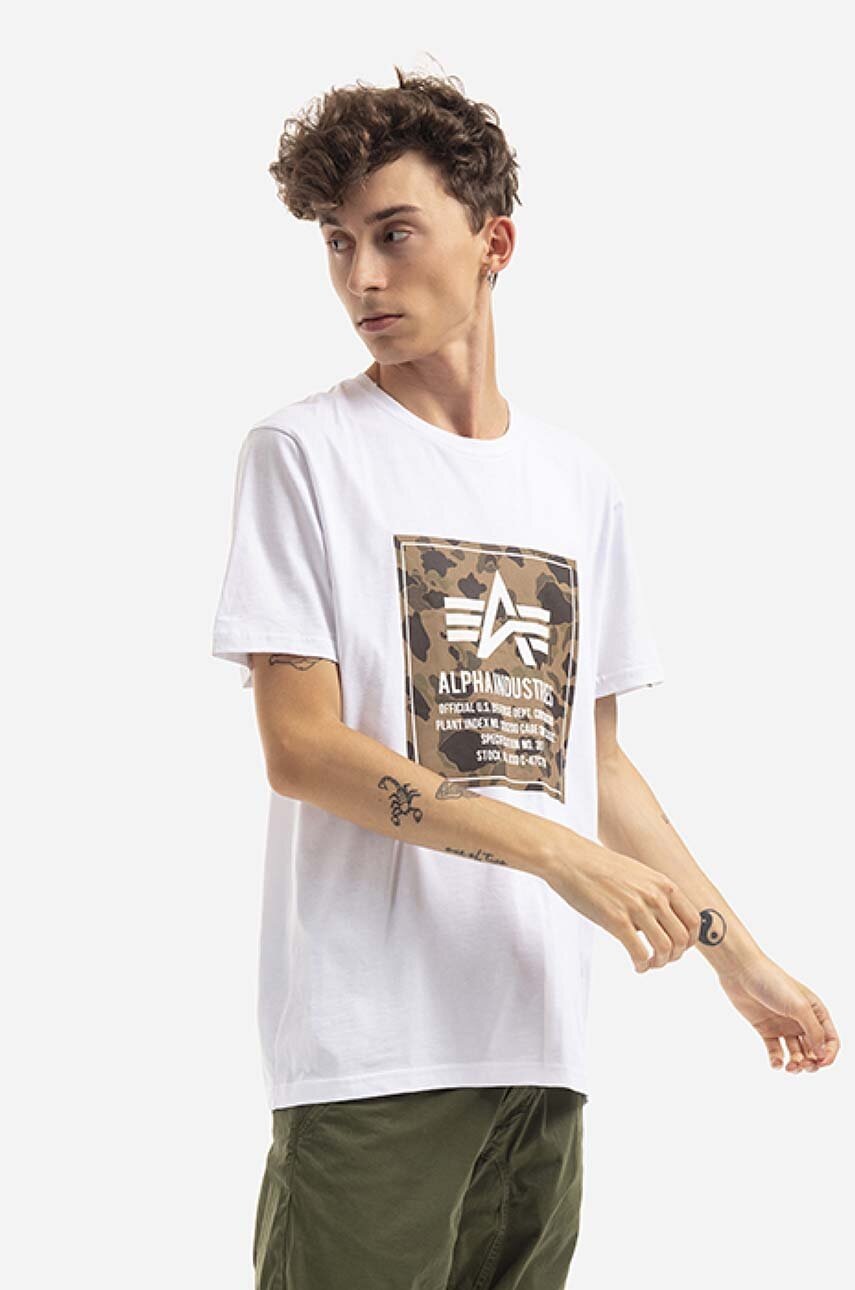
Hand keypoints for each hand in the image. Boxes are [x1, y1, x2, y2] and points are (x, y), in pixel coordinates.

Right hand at [547, 843, 700, 973]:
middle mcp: (654, 896)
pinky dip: (642, 965)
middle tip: (661, 959)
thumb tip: (658, 918)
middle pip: (683, 939)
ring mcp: (636, 908)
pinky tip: (636, 965)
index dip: (690, 941)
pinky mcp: (616, 920)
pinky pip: (640, 953)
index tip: (678, 948)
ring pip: (665, 949)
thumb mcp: (636, 873)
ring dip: (659, 963)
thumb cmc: (597, 865)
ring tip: (648, 964)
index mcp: (662, 884)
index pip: (694, 920)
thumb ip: (652, 893)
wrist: (569, 858)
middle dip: (675, 956)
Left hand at [717, 953, 839, 1072]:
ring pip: (796, 1054)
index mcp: (815, 1012)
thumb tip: (823, 1055)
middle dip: (812, 1063)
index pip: (830, 1039)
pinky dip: (777, 1061)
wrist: (742, 972)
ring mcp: (783, 1025)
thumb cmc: (773, 982)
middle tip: (803, 1066)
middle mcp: (801, 1020)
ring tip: (790, 1067)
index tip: (820, 1063)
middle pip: (814, 1050)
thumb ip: (814, 1031)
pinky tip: (776, 1063)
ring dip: (796, 1065)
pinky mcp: (766, 1029)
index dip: (829, 1054)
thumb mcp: (799, 1006)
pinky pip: (776, 1051)